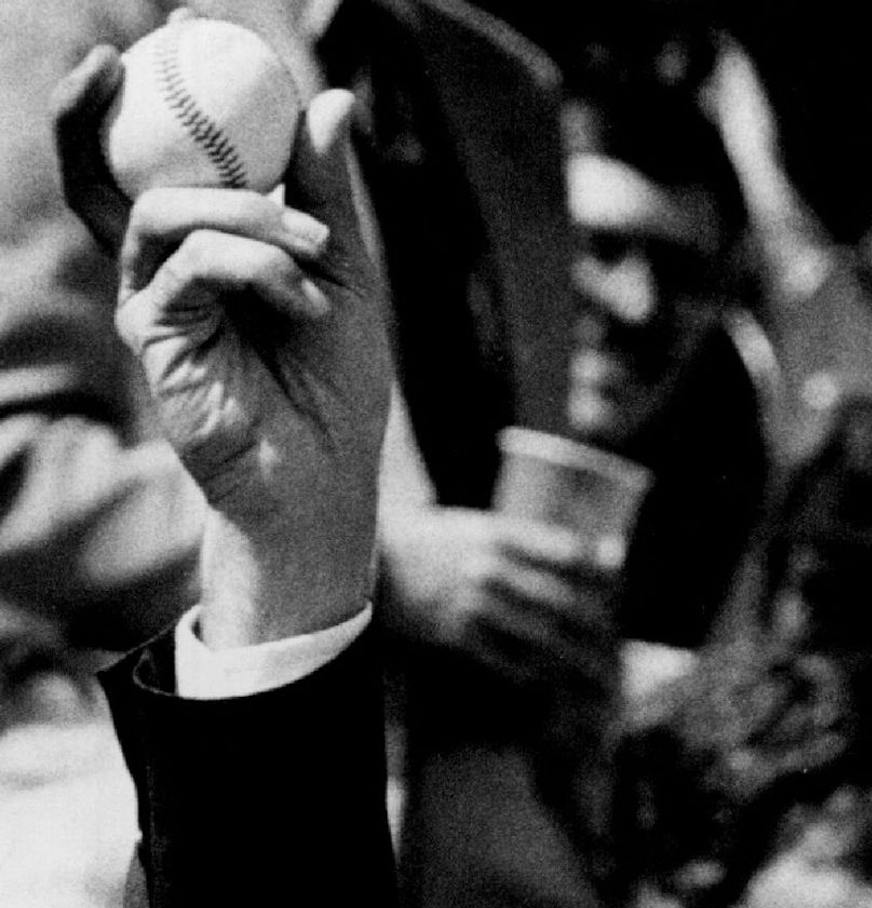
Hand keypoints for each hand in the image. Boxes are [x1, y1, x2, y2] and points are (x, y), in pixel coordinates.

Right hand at [53, 53, 391, 642]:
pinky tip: (302, 297)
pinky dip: (254, 263)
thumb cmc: (337, 387)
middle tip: (139, 52)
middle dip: (108, 103)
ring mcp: (151, 296)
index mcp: (207, 242)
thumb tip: (327, 100)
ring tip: (313, 248)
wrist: (326, 479)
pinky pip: (189, 261)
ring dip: (248, 211)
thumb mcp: (346, 273)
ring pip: (163, 206)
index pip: (169, 151)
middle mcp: (164, 264)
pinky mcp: (152, 332)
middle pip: (107, 167)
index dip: (168, 85)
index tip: (190, 22)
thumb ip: (326, 193)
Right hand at [377, 505, 619, 704]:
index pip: (571, 556)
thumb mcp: (490, 530)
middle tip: (619, 649)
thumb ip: (543, 544)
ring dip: (576, 661)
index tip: (623, 598)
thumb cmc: (442, 545)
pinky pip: (507, 662)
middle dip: (600, 630)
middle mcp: (492, 566)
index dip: (606, 581)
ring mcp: (475, 603)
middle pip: (564, 601)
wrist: (379, 564)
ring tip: (600, 678)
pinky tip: (557, 689)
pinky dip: (537, 678)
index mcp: (504, 535)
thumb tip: (613, 554)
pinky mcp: (457, 634)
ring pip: (542, 636)